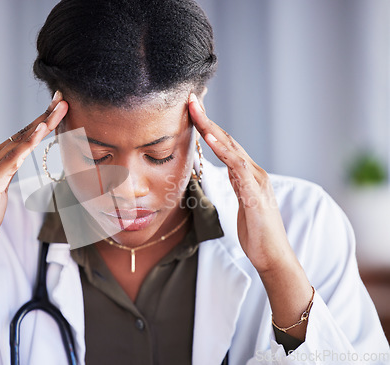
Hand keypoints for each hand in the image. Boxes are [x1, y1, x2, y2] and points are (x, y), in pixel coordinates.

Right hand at [0, 91, 67, 258]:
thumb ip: (6, 173)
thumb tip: (17, 164)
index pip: (20, 136)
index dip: (39, 121)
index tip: (56, 107)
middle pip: (21, 133)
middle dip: (44, 115)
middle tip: (63, 98)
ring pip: (19, 141)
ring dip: (42, 123)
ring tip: (59, 108)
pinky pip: (13, 159)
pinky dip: (27, 143)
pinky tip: (40, 131)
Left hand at [188, 93, 295, 273]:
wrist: (273, 256)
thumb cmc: (257, 233)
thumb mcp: (243, 204)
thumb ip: (237, 186)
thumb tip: (227, 174)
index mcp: (248, 175)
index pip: (226, 146)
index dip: (209, 128)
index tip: (193, 112)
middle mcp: (254, 173)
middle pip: (228, 140)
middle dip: (208, 119)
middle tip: (190, 100)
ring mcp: (257, 182)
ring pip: (231, 148)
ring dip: (212, 129)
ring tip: (195, 111)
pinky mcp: (255, 195)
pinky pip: (237, 168)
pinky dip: (224, 151)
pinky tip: (209, 139)